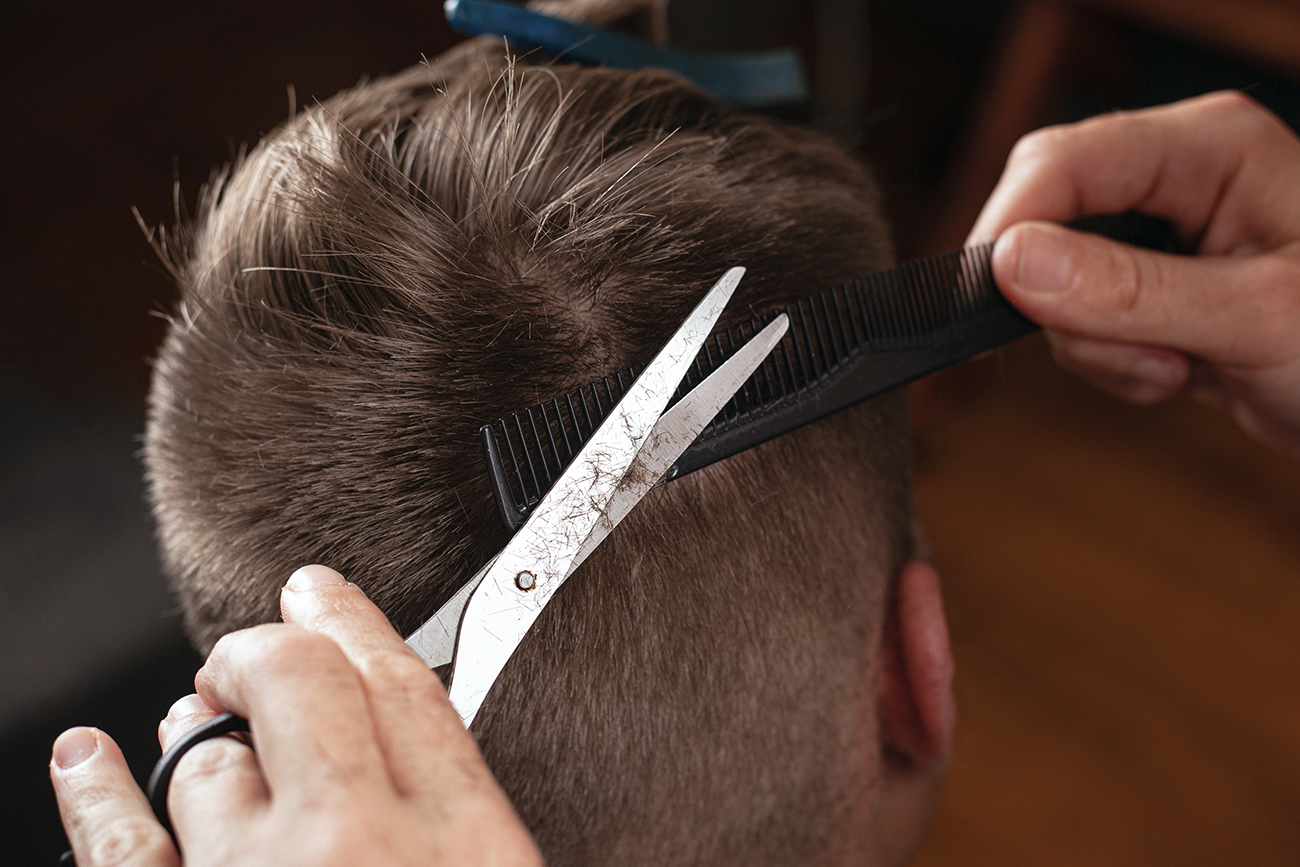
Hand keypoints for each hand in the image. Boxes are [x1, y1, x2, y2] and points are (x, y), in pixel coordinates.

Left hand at [51, 565, 543, 866]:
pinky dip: (94, 795)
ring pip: (209, 757)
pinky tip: (84, 762)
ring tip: (196, 705)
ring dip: (201, 726)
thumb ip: (483, 835)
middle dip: (275, 645)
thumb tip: (463, 794)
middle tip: (266, 633)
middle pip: (305, 682)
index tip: (332, 595)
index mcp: (468, 842)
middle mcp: (359, 844)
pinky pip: (120, 846)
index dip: (362, 624)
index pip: (409, 690)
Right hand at [969, 91, 1299, 455]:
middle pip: (1047, 214)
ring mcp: (1160, 237)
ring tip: (1179, 365)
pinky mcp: (1149, 289)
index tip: (995, 294)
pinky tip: (1179, 372)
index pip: (1064, 160)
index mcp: (1211, 147)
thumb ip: (1131, 290)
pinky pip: (1080, 324)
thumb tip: (1018, 262)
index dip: (1014, 222)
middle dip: (1065, 297)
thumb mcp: (1256, 317)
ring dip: (1099, 344)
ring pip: (1053, 282)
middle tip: (1118, 343)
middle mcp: (1177, 178)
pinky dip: (1114, 364)